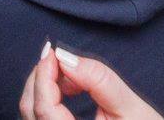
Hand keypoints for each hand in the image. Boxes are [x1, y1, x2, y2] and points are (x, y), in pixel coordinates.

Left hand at [21, 44, 163, 119]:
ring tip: (69, 74)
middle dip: (40, 78)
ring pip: (32, 115)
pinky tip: (67, 89)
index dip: (43, 76)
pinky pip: (41, 119)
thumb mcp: (132, 109)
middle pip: (31, 110)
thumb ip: (100, 81)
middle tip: (57, 56)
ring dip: (43, 87)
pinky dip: (47, 99)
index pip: (44, 109)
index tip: (51, 51)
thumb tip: (65, 56)